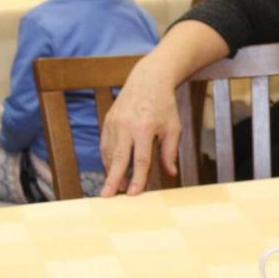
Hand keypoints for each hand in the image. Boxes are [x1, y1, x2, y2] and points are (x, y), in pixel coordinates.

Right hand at [100, 58, 180, 196]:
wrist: (148, 81)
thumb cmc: (164, 105)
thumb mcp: (173, 127)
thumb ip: (170, 151)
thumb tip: (171, 174)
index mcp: (144, 128)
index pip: (140, 159)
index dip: (138, 178)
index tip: (133, 193)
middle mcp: (126, 126)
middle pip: (119, 159)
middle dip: (113, 179)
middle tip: (107, 196)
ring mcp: (114, 123)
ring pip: (109, 153)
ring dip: (111, 171)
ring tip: (115, 187)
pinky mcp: (107, 121)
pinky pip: (105, 145)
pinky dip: (108, 159)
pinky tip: (113, 169)